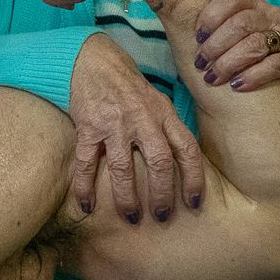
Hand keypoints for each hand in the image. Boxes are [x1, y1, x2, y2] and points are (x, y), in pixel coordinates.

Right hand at [68, 34, 205, 224]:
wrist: (94, 62)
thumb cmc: (130, 88)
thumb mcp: (158, 102)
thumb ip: (170, 129)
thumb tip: (183, 164)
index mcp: (164, 114)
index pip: (187, 149)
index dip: (194, 178)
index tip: (194, 203)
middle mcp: (143, 119)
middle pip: (158, 162)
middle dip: (161, 194)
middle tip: (161, 217)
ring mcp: (114, 123)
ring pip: (123, 167)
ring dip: (127, 197)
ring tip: (131, 217)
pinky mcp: (88, 126)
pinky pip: (87, 162)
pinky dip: (85, 186)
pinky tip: (87, 206)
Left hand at [193, 0, 279, 114]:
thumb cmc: (251, 57)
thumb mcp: (232, 38)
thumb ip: (212, 30)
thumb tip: (175, 24)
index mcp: (253, 4)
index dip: (210, 16)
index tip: (197, 38)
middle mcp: (271, 15)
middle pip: (240, 22)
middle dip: (215, 46)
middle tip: (201, 65)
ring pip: (255, 43)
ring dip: (228, 63)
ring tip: (213, 79)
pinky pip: (274, 64)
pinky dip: (252, 76)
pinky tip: (237, 86)